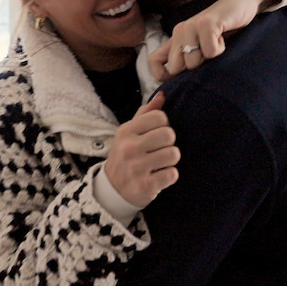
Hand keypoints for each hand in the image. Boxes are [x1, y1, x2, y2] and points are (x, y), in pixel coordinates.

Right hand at [104, 92, 179, 207]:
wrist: (112, 190)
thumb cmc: (125, 156)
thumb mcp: (129, 133)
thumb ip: (146, 113)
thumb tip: (162, 95)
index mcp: (126, 131)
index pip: (159, 117)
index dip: (164, 125)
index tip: (156, 134)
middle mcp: (129, 148)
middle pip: (169, 134)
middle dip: (169, 143)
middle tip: (160, 150)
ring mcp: (137, 168)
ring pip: (174, 154)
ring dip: (171, 160)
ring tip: (160, 163)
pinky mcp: (146, 186)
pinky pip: (173, 174)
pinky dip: (169, 176)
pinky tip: (158, 176)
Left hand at [148, 0, 282, 80]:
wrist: (241, 3)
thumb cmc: (224, 29)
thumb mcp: (202, 45)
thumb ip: (190, 58)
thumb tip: (181, 83)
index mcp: (176, 38)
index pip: (153, 61)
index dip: (162, 75)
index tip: (181, 79)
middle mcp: (180, 31)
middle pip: (176, 67)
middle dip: (194, 68)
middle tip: (207, 54)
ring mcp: (191, 26)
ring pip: (193, 62)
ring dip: (210, 58)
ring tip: (216, 42)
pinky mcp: (206, 23)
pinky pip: (210, 52)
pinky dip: (220, 50)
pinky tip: (222, 37)